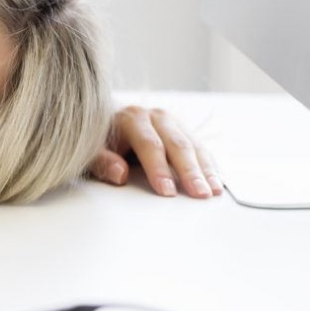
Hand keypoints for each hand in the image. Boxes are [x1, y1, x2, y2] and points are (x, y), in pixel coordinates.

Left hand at [88, 106, 223, 197]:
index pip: (149, 145)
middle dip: (190, 172)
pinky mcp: (183, 130)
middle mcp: (156, 116)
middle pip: (177, 145)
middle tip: (199, 194)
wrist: (107, 123)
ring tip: (213, 191)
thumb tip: (120, 174)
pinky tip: (218, 182)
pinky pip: (200, 148)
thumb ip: (103, 162)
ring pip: (193, 146)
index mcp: (132, 119)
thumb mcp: (92, 153)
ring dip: (206, 170)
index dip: (159, 169)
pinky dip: (210, 166)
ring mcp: (172, 122)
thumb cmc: (99, 142)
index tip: (167, 192)